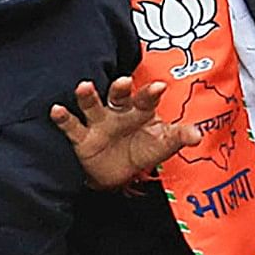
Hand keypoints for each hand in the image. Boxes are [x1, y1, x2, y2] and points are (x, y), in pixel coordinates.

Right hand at [50, 77, 193, 188]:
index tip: (160, 86)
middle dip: (120, 89)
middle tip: (123, 81)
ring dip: (88, 96)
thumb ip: (179, 137)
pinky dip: (63, 118)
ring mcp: (98, 123)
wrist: (119, 173)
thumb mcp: (163, 144)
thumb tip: (198, 136)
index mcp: (140, 110)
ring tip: (84, 86)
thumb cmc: (143, 149)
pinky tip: (56, 109)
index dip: (152, 92)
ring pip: (92, 105)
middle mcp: (118, 112)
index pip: (147, 99)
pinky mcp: (82, 138)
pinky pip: (71, 126)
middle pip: (119, 96)